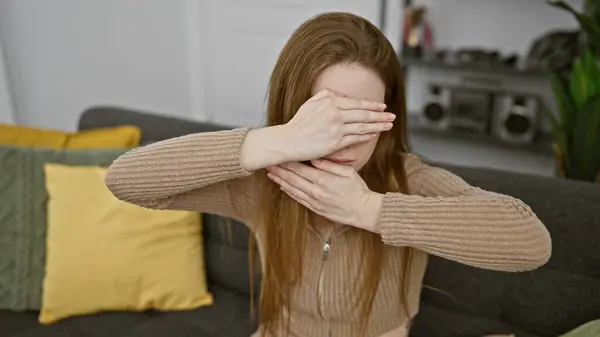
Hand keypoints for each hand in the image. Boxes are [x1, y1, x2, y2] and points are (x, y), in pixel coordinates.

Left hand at [266, 159, 383, 231]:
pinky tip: (283, 187)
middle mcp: (316, 191)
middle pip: (293, 179)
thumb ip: (329, 165)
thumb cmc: (358, 189)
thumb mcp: (347, 172)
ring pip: (293, 190)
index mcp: (323, 180)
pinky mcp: (316, 209)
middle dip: (279, 171)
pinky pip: (299, 199)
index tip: (278, 156)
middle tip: (268, 164)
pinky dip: (289, 192)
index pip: (300, 169)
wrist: (363, 211)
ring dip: (281, 181)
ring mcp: (315, 201)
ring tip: (271, 175)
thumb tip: (314, 158)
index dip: (287, 163)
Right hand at [281, 89, 394, 161]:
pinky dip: (367, 136)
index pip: (357, 103)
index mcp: (330, 102)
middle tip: (392, 116)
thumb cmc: (299, 122)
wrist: (288, 140)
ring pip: (363, 126)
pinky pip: (355, 139)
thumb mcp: (311, 102)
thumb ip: (328, 95)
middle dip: (381, 115)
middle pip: (364, 114)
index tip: (383, 106)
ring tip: (389, 125)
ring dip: (378, 126)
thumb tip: (344, 96)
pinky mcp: (335, 143)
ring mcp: (336, 129)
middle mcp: (335, 114)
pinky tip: (374, 134)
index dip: (372, 105)